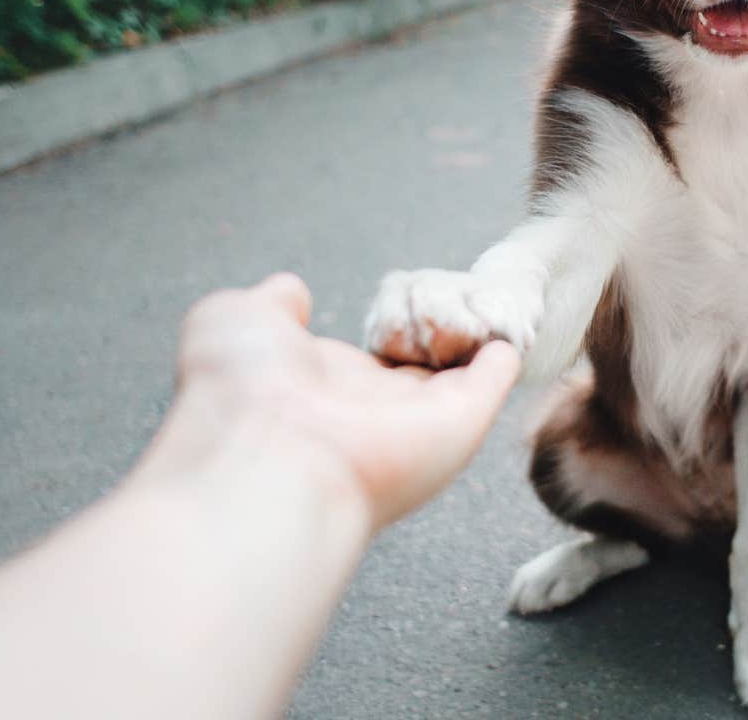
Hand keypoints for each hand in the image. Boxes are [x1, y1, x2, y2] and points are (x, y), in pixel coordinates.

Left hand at [163, 272, 520, 530]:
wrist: (265, 458)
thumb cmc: (240, 394)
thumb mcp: (233, 323)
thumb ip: (269, 305)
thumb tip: (291, 290)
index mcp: (322, 387)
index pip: (366, 357)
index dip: (386, 325)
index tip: (405, 297)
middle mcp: (372, 408)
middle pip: (419, 366)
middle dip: (438, 331)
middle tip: (455, 299)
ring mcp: (418, 418)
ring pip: (459, 370)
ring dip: (475, 333)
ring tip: (493, 299)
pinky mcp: (460, 420)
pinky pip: (493, 379)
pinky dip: (506, 352)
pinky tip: (513, 330)